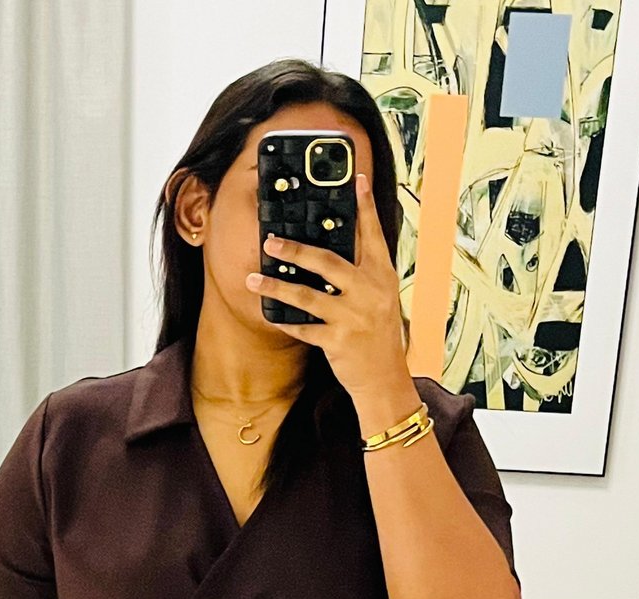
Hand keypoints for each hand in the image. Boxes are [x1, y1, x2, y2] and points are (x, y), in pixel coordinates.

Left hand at [247, 171, 412, 410]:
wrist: (385, 379)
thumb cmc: (378, 335)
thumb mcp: (380, 297)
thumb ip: (363, 272)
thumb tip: (331, 249)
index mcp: (382, 276)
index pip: (373, 234)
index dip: (365, 206)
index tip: (357, 179)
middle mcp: (369, 292)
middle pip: (328, 262)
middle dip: (296, 250)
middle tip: (271, 241)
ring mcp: (352, 317)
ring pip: (306, 296)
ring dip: (276, 287)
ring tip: (253, 278)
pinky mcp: (337, 341)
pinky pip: (303, 328)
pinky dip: (284, 321)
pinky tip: (268, 314)